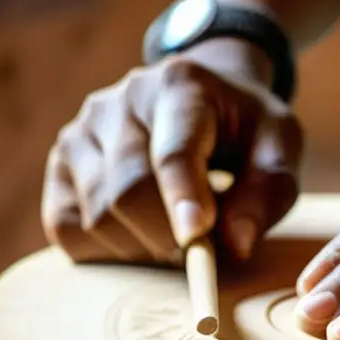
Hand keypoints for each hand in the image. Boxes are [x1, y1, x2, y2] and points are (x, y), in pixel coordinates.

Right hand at [42, 56, 302, 263]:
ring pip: (98, 216)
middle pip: (129, 192)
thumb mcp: (279, 146)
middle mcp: (118, 103)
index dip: (183, 197)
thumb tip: (235, 245)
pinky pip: (67, 227)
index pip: (173, 150)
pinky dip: (107, 250)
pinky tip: (141, 237)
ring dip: (143, 248)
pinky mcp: (60, 165)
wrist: (206, 99)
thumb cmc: (246, 128)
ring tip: (177, 236)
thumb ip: (269, 191)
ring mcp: (80, 132)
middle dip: (169, 238)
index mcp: (180, 87)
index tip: (196, 237)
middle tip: (201, 252)